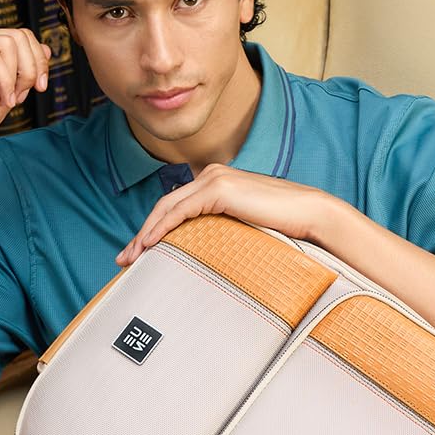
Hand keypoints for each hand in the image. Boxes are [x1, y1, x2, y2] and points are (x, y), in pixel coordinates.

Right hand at [0, 27, 50, 157]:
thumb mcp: (9, 92)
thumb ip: (24, 71)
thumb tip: (47, 49)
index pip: (21, 35)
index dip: (38, 60)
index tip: (39, 87)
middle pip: (18, 35)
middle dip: (31, 68)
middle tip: (22, 95)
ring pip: (8, 43)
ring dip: (16, 76)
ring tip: (7, 99)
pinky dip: (4, 82)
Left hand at [115, 164, 334, 265]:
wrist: (310, 215)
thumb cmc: (285, 226)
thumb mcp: (244, 228)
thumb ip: (222, 230)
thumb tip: (204, 254)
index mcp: (216, 182)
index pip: (175, 206)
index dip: (153, 229)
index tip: (139, 253)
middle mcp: (211, 175)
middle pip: (165, 206)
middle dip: (142, 234)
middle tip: (125, 259)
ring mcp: (213, 178)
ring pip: (167, 208)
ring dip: (145, 233)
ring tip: (132, 257)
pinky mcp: (218, 188)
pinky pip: (179, 211)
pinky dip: (161, 228)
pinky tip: (150, 245)